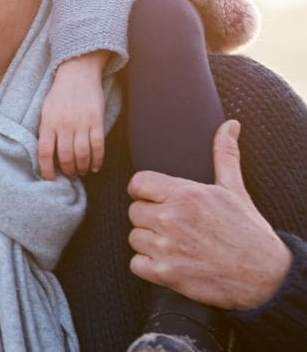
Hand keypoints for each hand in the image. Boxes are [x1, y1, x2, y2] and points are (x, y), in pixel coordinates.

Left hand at [38, 51, 107, 179]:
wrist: (77, 73)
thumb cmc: (59, 94)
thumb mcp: (46, 110)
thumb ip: (46, 130)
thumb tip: (46, 154)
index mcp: (48, 122)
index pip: (44, 152)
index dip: (46, 169)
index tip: (50, 179)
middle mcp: (63, 125)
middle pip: (65, 156)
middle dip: (68, 170)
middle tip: (70, 174)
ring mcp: (81, 123)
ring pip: (82, 154)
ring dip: (82, 167)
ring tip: (82, 171)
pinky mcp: (96, 121)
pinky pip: (98, 146)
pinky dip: (97, 160)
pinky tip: (95, 166)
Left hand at [128, 119, 293, 309]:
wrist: (266, 276)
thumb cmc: (249, 230)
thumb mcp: (235, 189)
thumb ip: (224, 154)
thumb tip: (230, 124)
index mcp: (184, 194)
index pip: (137, 183)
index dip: (146, 192)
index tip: (158, 200)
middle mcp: (171, 218)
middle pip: (134, 211)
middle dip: (150, 218)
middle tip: (173, 225)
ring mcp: (167, 247)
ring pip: (135, 237)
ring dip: (149, 242)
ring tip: (174, 243)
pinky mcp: (166, 274)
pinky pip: (136, 264)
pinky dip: (148, 265)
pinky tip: (169, 262)